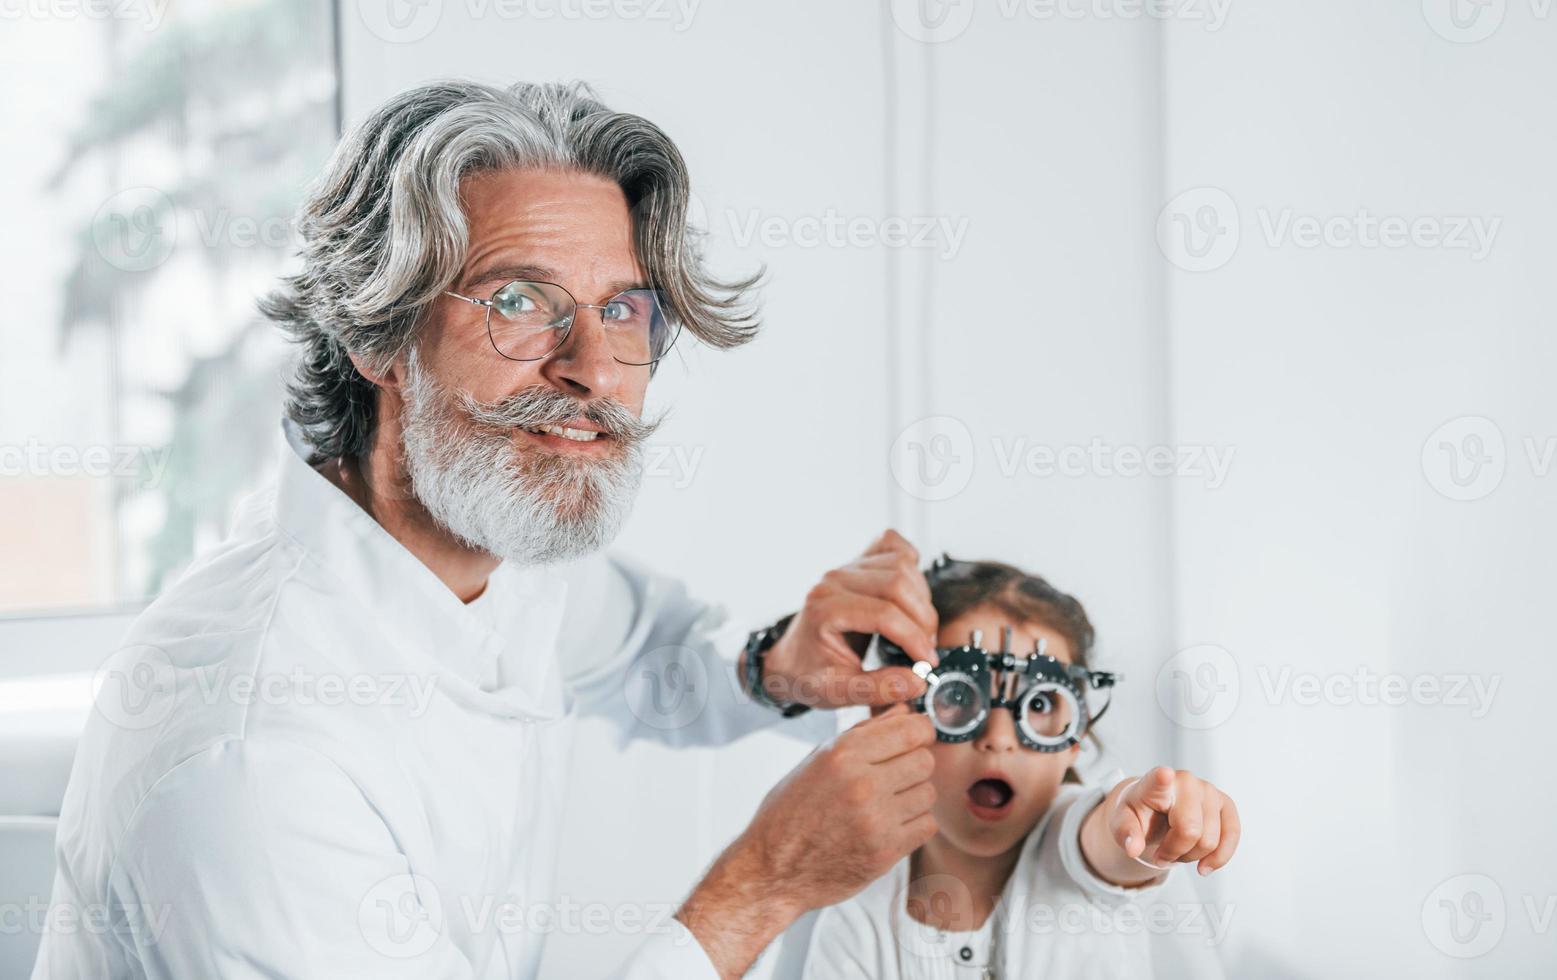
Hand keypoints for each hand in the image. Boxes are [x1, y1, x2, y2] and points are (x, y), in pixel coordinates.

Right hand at [677, 705, 938, 976]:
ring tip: (888, 803)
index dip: (920, 732)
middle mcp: (861, 783)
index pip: (913, 729)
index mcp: (843, 753)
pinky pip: (926, 826)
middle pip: (926, 760)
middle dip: (915, 765)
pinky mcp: (884, 852)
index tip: (915, 739)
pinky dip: (913, 825)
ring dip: (914, 797)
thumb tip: (905, 710)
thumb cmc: (792, 811)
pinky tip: (890, 825)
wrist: (772, 869)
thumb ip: (865, 733)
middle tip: (897, 775)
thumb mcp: (818, 760)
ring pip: (928, 793)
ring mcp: (875, 820)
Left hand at [755, 529, 939, 709]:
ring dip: (921, 597)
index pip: (884, 614)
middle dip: (923, 619)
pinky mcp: (857, 563)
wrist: (790, 659)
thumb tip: (918, 682)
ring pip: (901, 564)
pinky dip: (910, 561)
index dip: (914, 639)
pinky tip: (912, 591)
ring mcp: (846, 567)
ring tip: (920, 628)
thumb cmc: (809, 674)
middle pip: (897, 583)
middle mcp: (835, 580)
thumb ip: (878, 688)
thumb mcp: (839, 693)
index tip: (928, 662)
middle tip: (926, 649)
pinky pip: (891, 544)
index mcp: (825, 609)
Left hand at [1082, 767, 1240, 886]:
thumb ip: (1125, 835)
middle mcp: (1185, 781)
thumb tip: (1132, 849)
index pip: (1158, 780)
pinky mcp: (1225, 803)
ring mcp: (1208, 790)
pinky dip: (1219, 858)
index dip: (1162, 778)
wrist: (1155, 810)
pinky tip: (1204, 866)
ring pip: (1210, 840)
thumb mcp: (1122, 824)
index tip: (1164, 774)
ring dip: (1192, 856)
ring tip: (1177, 850)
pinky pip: (1232, 836)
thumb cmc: (1139, 814)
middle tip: (1161, 854)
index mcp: (1154, 783)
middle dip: (1175, 852)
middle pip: (1190, 831)